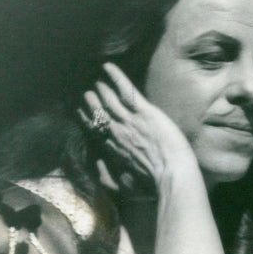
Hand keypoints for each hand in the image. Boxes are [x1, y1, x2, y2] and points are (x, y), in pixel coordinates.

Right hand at [80, 63, 198, 188]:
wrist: (172, 176)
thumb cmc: (152, 186)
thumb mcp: (123, 187)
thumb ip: (106, 177)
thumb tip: (96, 164)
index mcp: (111, 149)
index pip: (94, 129)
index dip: (86, 118)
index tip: (80, 111)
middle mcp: (116, 132)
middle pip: (97, 111)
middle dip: (91, 101)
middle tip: (87, 93)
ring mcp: (129, 120)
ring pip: (108, 99)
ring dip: (102, 88)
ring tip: (97, 82)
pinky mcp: (144, 112)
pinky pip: (126, 89)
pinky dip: (116, 76)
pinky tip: (108, 66)